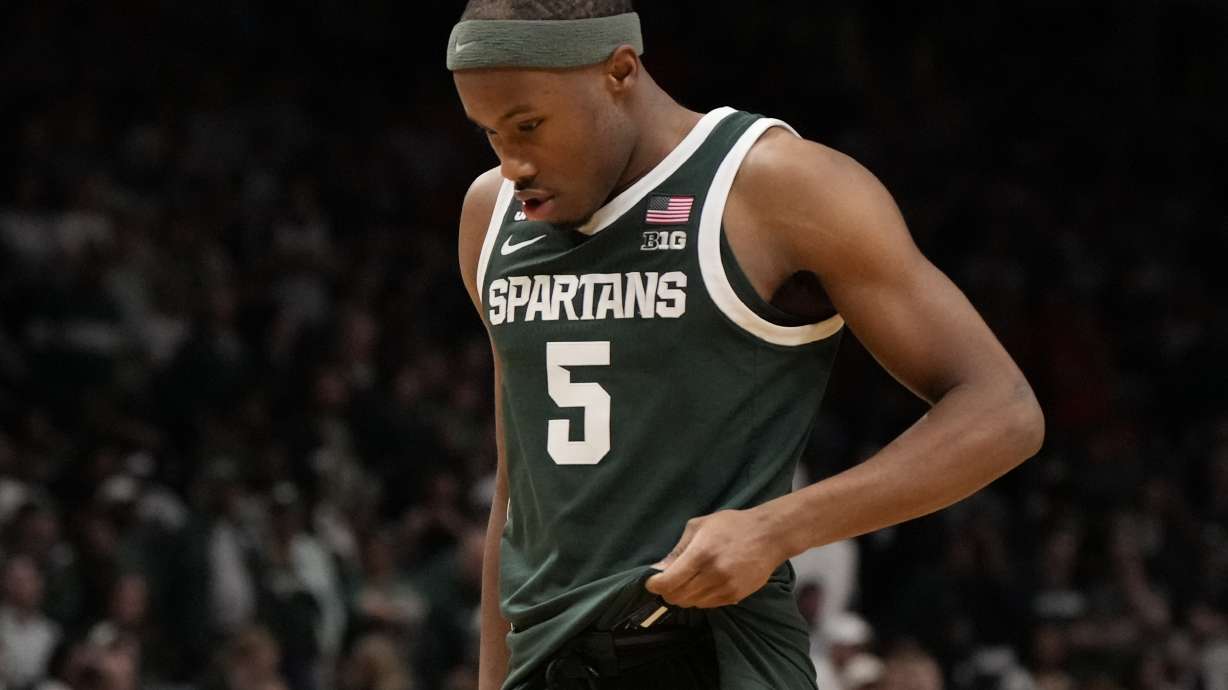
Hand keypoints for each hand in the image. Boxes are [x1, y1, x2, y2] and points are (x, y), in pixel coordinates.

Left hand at [644, 508, 787, 607]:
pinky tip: (703, 585)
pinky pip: (708, 605)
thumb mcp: (699, 526)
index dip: (655, 585)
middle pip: (678, 596)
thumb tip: (659, 569)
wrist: (768, 535)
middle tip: (668, 582)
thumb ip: (678, 549)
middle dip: (667, 592)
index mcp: (701, 554)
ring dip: (683, 596)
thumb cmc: (731, 525)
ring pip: (692, 604)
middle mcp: (712, 574)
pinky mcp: (735, 596)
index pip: (669, 582)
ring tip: (687, 582)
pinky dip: (699, 599)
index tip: (652, 582)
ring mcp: (725, 588)